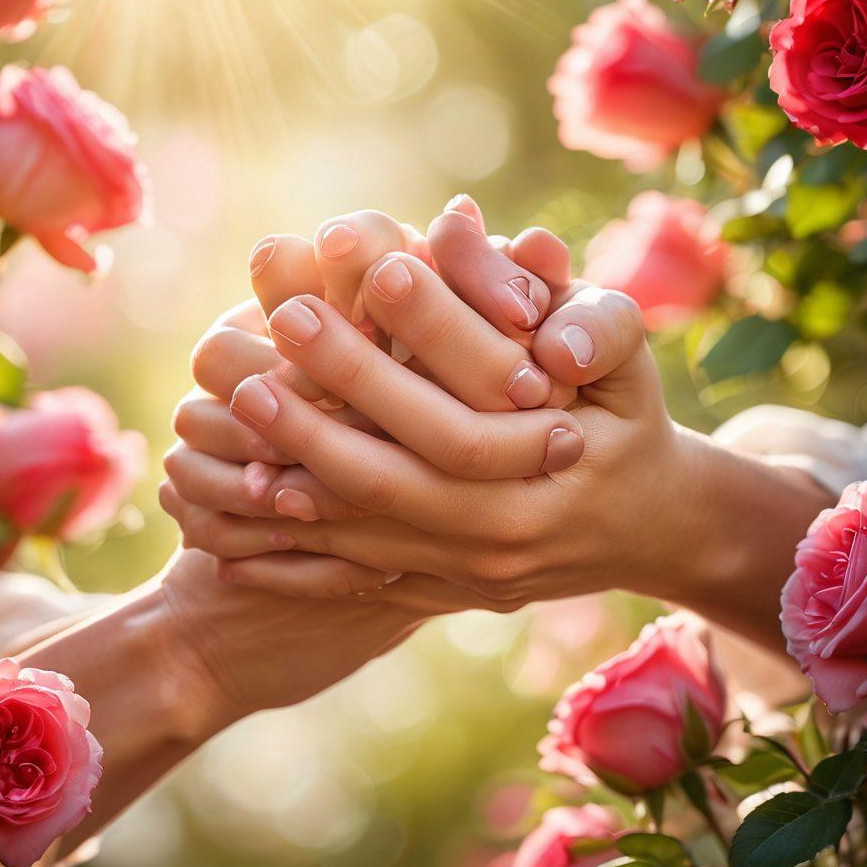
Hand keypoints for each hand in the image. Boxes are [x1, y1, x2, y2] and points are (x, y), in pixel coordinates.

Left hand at [172, 213, 830, 655]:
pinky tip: (227, 541)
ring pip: (366, 536)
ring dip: (288, 485)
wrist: (644, 525)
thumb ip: (594, 316)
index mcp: (559, 459)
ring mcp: (474, 572)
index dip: (412, 344)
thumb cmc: (626, 419)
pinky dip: (291, 566)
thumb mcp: (631, 360)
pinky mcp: (445, 595)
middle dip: (317, 418)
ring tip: (222, 432)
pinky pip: (357, 586)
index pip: (468, 406)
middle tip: (246, 367)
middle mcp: (512, 528)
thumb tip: (537, 271)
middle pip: (397, 477)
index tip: (357, 281)